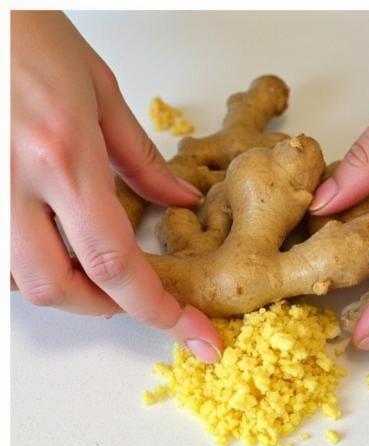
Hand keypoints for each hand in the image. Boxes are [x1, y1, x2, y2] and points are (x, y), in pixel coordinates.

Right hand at [10, 12, 221, 360]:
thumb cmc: (19, 27)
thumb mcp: (96, 88)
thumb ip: (139, 157)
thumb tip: (178, 199)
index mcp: (60, 157)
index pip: (117, 263)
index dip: (158, 311)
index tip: (194, 335)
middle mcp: (11, 180)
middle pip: (56, 288)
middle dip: (98, 303)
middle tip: (126, 291)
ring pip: (15, 277)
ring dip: (56, 280)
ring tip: (79, 255)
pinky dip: (21, 257)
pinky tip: (42, 235)